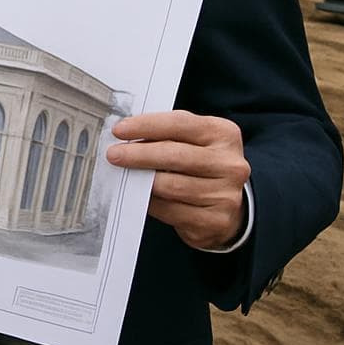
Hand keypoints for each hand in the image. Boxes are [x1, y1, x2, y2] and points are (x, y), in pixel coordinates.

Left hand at [106, 109, 249, 249]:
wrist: (228, 204)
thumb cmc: (200, 164)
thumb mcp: (193, 140)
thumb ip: (167, 134)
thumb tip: (126, 135)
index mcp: (224, 134)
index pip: (180, 124)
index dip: (146, 126)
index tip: (119, 130)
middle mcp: (230, 164)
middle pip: (175, 155)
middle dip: (138, 154)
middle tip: (113, 155)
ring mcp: (226, 195)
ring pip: (171, 186)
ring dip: (142, 181)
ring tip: (125, 175)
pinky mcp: (217, 220)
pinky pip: (172, 211)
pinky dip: (152, 203)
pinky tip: (141, 196)